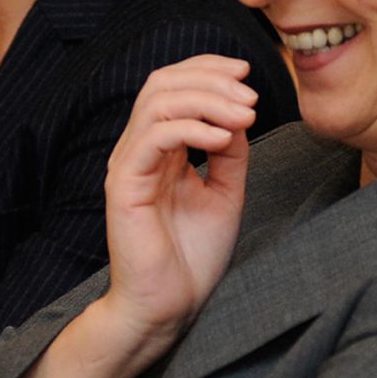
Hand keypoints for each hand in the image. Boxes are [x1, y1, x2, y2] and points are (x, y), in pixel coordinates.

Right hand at [0, 57, 255, 377]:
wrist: (169, 307)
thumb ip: (230, 151)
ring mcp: (128, 165)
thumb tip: (239, 111)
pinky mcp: (124, 186)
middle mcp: (138, 150)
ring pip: (157, 102)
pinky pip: (154, 137)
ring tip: (244, 113)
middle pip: (162, 84)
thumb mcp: (225, 192)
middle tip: (252, 95)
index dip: (207, 69)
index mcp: (158, 148)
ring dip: (207, 99)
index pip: (171, 86)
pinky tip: (223, 137)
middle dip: (211, 79)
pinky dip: (193, 128)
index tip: (247, 73)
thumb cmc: (192, 257)